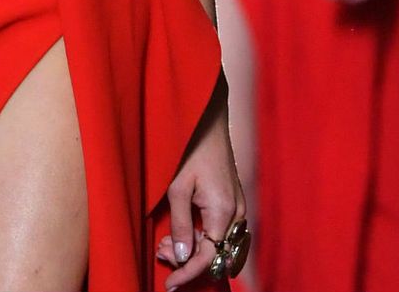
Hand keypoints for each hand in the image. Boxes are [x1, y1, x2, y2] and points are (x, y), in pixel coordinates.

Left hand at [155, 80, 247, 289]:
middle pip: (216, 256)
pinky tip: (182, 234)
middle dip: (188, 262)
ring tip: (166, 243)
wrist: (207, 123)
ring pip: (219, 247)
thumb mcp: (177, 188)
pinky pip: (221, 234)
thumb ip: (181, 225)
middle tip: (160, 252)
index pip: (209, 257)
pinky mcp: (233, 204)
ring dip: (194, 252)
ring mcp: (238, 209)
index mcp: (223, 211)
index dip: (188, 273)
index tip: (170, 284)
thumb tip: (183, 257)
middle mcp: (236, 214)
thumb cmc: (190, 150)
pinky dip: (202, 240)